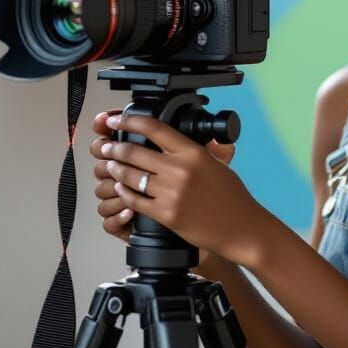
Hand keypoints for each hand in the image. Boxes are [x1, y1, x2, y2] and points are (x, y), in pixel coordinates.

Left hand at [88, 112, 264, 267]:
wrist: (240, 227)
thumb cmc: (232, 198)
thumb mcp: (217, 164)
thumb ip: (198, 150)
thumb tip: (183, 138)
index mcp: (193, 153)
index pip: (154, 128)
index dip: (130, 121)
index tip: (117, 119)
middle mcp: (181, 170)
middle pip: (135, 152)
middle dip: (115, 148)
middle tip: (107, 146)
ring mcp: (172, 193)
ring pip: (131, 176)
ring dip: (115, 169)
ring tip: (110, 166)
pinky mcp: (166, 214)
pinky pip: (135, 200)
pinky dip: (124, 193)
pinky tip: (121, 189)